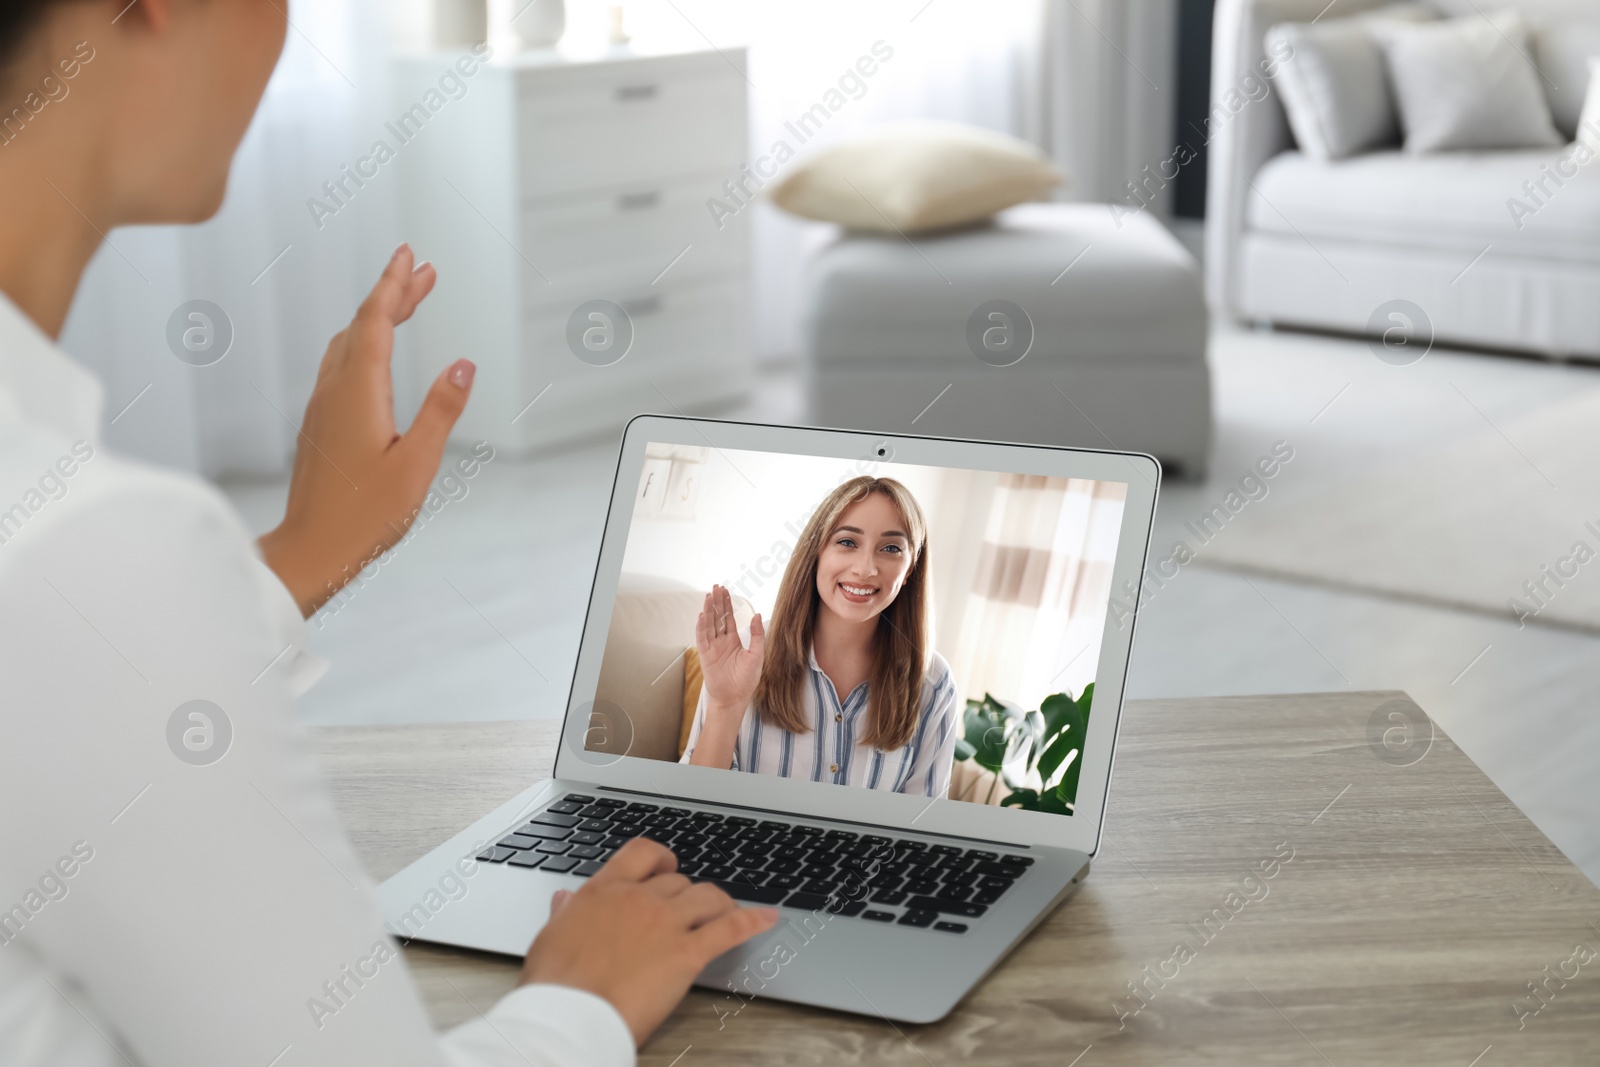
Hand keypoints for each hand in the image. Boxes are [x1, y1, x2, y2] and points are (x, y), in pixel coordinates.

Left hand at [258, 245, 472, 615]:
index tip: (410, 256)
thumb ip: (441, 410)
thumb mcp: (417, 464)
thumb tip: (464, 364)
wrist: (310, 552)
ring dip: (377, 318)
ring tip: (405, 304)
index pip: (376, 321)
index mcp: (359, 392)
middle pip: (362, 325)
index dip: (394, 284)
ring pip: (348, 344)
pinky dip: (365, 344)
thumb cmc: (364, 516)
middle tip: (422, 270)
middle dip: (392, 294)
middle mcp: (335, 390)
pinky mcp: (321, 425)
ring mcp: (323, 407)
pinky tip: (376, 356)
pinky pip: (341, 366)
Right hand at [520, 838, 777, 1044]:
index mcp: (604, 892)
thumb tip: (564, 900)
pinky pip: (729, 928)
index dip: (661, 858)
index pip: (641, 853)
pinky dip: (753, 921)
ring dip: (719, 904)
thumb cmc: (555, 985)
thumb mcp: (550, 938)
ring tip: (727, 912)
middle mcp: (638, 899)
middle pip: (678, 881)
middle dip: (686, 895)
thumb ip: (564, 914)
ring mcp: (666, 923)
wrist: (569, 1015)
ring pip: (707, 897)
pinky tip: (767, 919)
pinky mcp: (687, 953)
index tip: (667, 867)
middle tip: (689, 913)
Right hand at [695, 584, 763, 719]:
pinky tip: (703, 615)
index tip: (725, 591)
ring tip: (709, 596)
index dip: (727, 604)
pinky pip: (703, 638)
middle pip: (718, 618)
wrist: (734, 698)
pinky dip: (702, 627)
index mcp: (733, 641)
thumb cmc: (746, 680)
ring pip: (710, 625)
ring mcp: (712, 648)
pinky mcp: (705, 655)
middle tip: (716, 587)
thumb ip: (757, 635)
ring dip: (709, 610)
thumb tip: (758, 615)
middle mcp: (721, 642)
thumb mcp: (757, 655)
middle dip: (717, 602)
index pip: (729, 618)